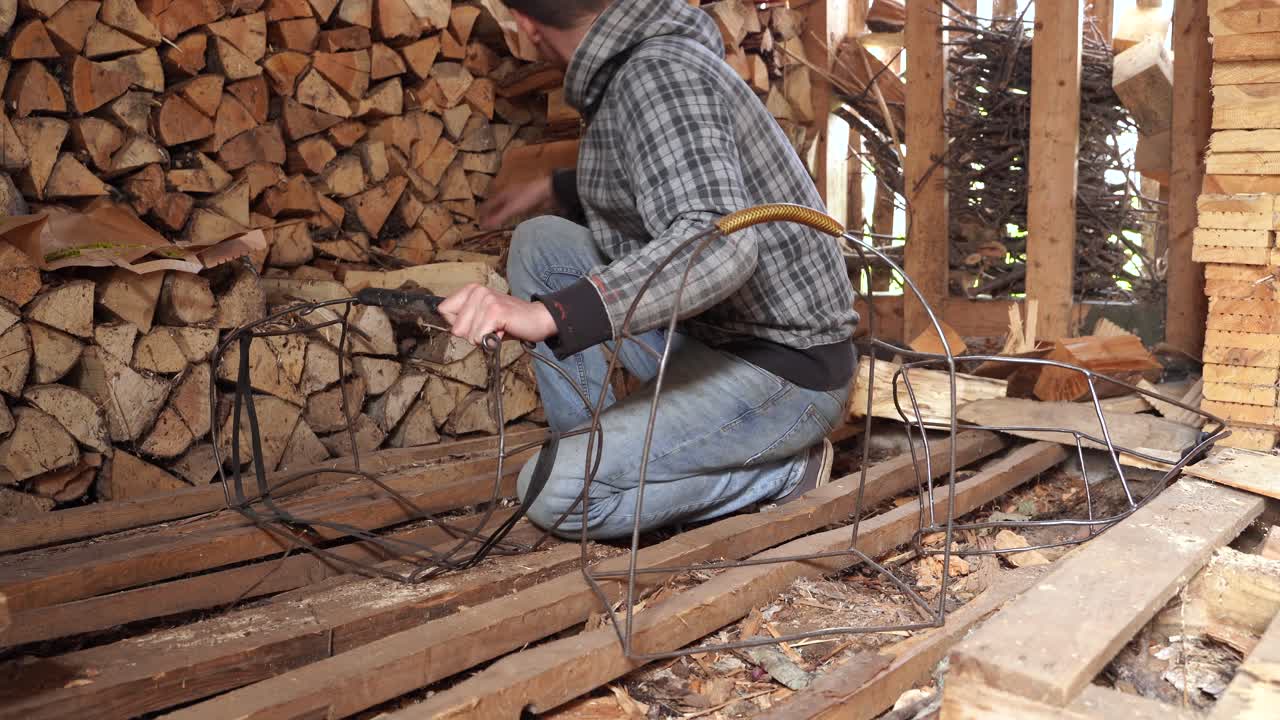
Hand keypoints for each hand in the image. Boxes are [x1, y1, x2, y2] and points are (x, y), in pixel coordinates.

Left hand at [438, 284, 557, 345]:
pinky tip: (502, 331)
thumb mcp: (482, 316)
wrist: (538, 319)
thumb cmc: (510, 321)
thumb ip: (465, 319)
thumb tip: (452, 329)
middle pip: (456, 328)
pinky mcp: (495, 311)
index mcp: (471, 289)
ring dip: (484, 338)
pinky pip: (480, 337)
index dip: (459, 324)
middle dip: (473, 335)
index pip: (444, 310)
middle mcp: (477, 291)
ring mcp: (486, 300)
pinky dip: (491, 341)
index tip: (476, 323)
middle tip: (490, 328)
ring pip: (468, 335)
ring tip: (498, 328)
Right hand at [479, 175, 555, 229]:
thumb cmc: (528, 197)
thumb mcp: (512, 208)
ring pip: (504, 208)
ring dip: (498, 215)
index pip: (487, 205)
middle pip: (495, 206)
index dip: (482, 213)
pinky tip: (510, 220)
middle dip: (489, 215)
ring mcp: (516, 199)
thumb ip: (498, 217)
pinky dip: (508, 216)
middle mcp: (507, 196)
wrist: (548, 191)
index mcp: (501, 194)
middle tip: (485, 224)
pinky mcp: (525, 203)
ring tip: (494, 223)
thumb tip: (484, 226)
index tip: (478, 222)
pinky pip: (513, 211)